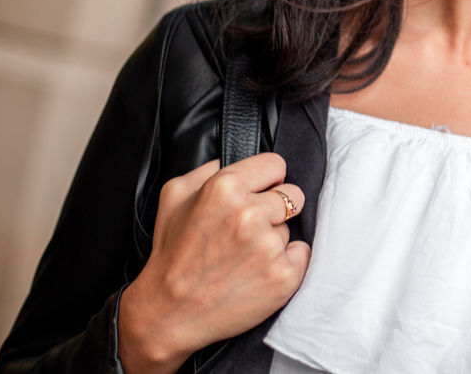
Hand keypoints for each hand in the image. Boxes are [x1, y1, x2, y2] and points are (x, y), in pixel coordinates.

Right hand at [117, 153, 310, 373]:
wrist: (169, 312)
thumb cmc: (172, 252)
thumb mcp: (175, 195)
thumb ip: (210, 167)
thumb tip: (236, 157)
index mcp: (224, 187)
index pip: (276, 164)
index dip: (267, 180)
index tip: (257, 194)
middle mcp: (249, 213)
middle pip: (292, 195)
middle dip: (274, 209)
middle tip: (247, 230)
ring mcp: (268, 247)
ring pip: (290, 228)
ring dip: (273, 240)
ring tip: (242, 257)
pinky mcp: (283, 276)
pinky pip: (301, 254)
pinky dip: (286, 263)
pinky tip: (258, 272)